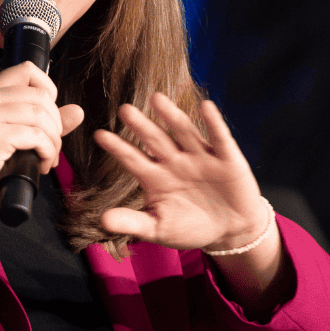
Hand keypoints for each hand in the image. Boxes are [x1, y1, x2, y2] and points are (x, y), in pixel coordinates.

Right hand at [0, 62, 82, 254]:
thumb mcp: (19, 137)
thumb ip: (47, 122)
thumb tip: (78, 111)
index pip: (27, 70)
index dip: (48, 91)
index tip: (48, 119)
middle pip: (40, 96)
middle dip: (56, 125)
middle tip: (50, 148)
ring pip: (41, 116)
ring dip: (54, 142)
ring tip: (47, 159)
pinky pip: (36, 136)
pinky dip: (47, 152)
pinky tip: (41, 166)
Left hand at [94, 93, 267, 250]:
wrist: (230, 230)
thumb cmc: (191, 227)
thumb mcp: (159, 228)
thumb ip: (133, 222)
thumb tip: (103, 221)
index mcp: (155, 176)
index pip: (133, 158)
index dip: (118, 148)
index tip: (99, 136)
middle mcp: (175, 161)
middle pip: (155, 140)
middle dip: (141, 126)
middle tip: (124, 110)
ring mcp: (200, 157)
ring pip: (183, 132)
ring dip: (171, 116)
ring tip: (157, 99)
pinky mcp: (226, 158)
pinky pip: (219, 139)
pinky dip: (213, 123)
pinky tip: (205, 107)